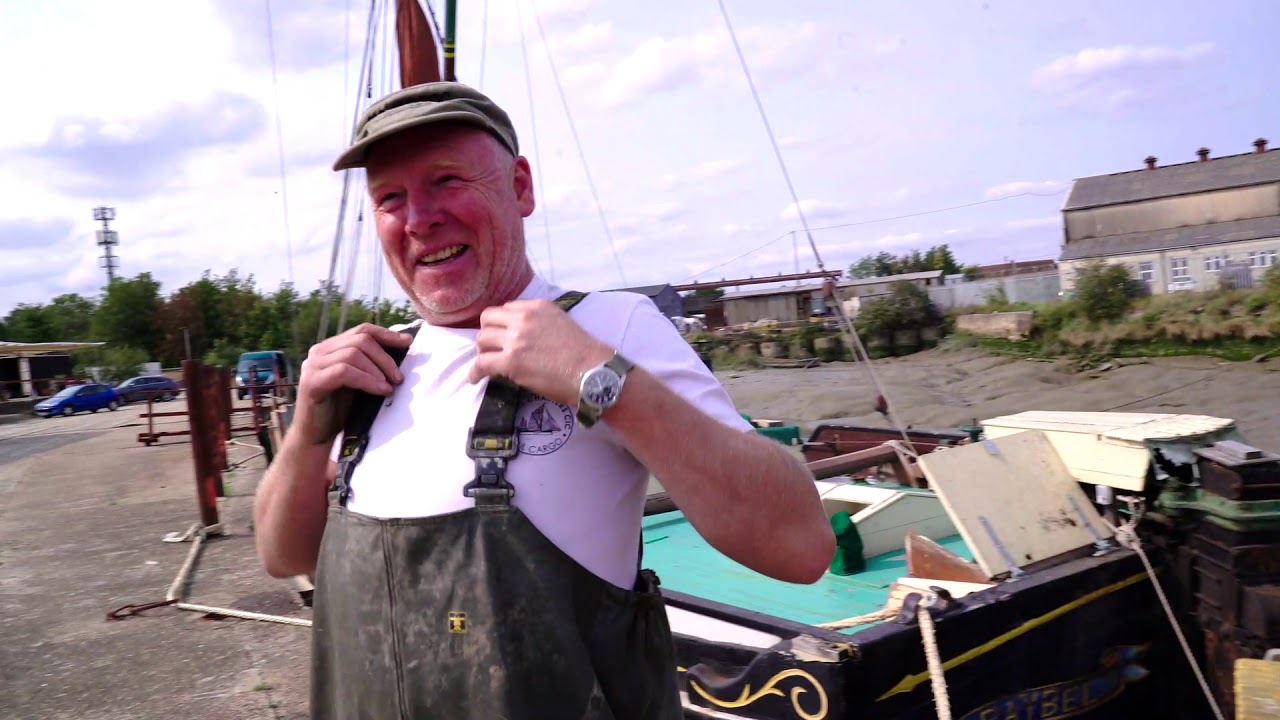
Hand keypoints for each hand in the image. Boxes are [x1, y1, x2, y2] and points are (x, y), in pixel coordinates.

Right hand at [294, 323, 414, 445]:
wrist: (318, 437)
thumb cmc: (342, 410)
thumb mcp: (360, 381)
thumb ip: (370, 365)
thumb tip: (403, 350)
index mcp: (331, 347)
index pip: (362, 330)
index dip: (387, 334)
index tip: (408, 343)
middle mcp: (319, 351)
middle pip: (360, 340)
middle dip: (385, 358)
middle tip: (399, 377)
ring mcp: (313, 365)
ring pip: (353, 354)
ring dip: (378, 370)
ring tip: (391, 387)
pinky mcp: (312, 382)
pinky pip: (344, 372)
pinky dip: (367, 380)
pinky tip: (381, 391)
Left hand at [468, 299, 613, 405]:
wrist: (592, 372)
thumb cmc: (585, 353)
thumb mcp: (562, 322)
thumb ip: (541, 322)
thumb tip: (528, 335)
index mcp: (537, 307)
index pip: (507, 308)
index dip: (503, 323)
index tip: (505, 335)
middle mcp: (523, 318)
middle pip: (488, 319)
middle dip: (488, 334)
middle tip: (493, 348)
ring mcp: (515, 339)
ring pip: (482, 339)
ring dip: (483, 351)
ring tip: (488, 363)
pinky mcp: (511, 361)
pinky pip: (481, 363)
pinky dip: (475, 372)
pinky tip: (474, 379)